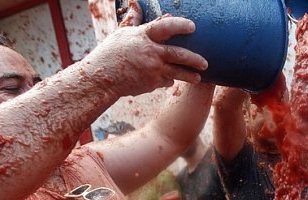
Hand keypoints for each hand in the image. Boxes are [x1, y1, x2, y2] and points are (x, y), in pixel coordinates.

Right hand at [84, 0, 207, 97]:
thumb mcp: (121, 34)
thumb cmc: (111, 53)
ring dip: (189, 76)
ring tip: (198, 78)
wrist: (102, 77)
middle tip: (205, 63)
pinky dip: (168, 79)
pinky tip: (168, 78)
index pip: (165, 27)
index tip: (192, 26)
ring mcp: (152, 70)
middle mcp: (150, 53)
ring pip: (177, 73)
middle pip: (178, 55)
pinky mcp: (151, 83)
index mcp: (143, 37)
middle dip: (194, 59)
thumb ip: (134, 21)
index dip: (179, 25)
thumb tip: (135, 3)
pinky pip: (166, 81)